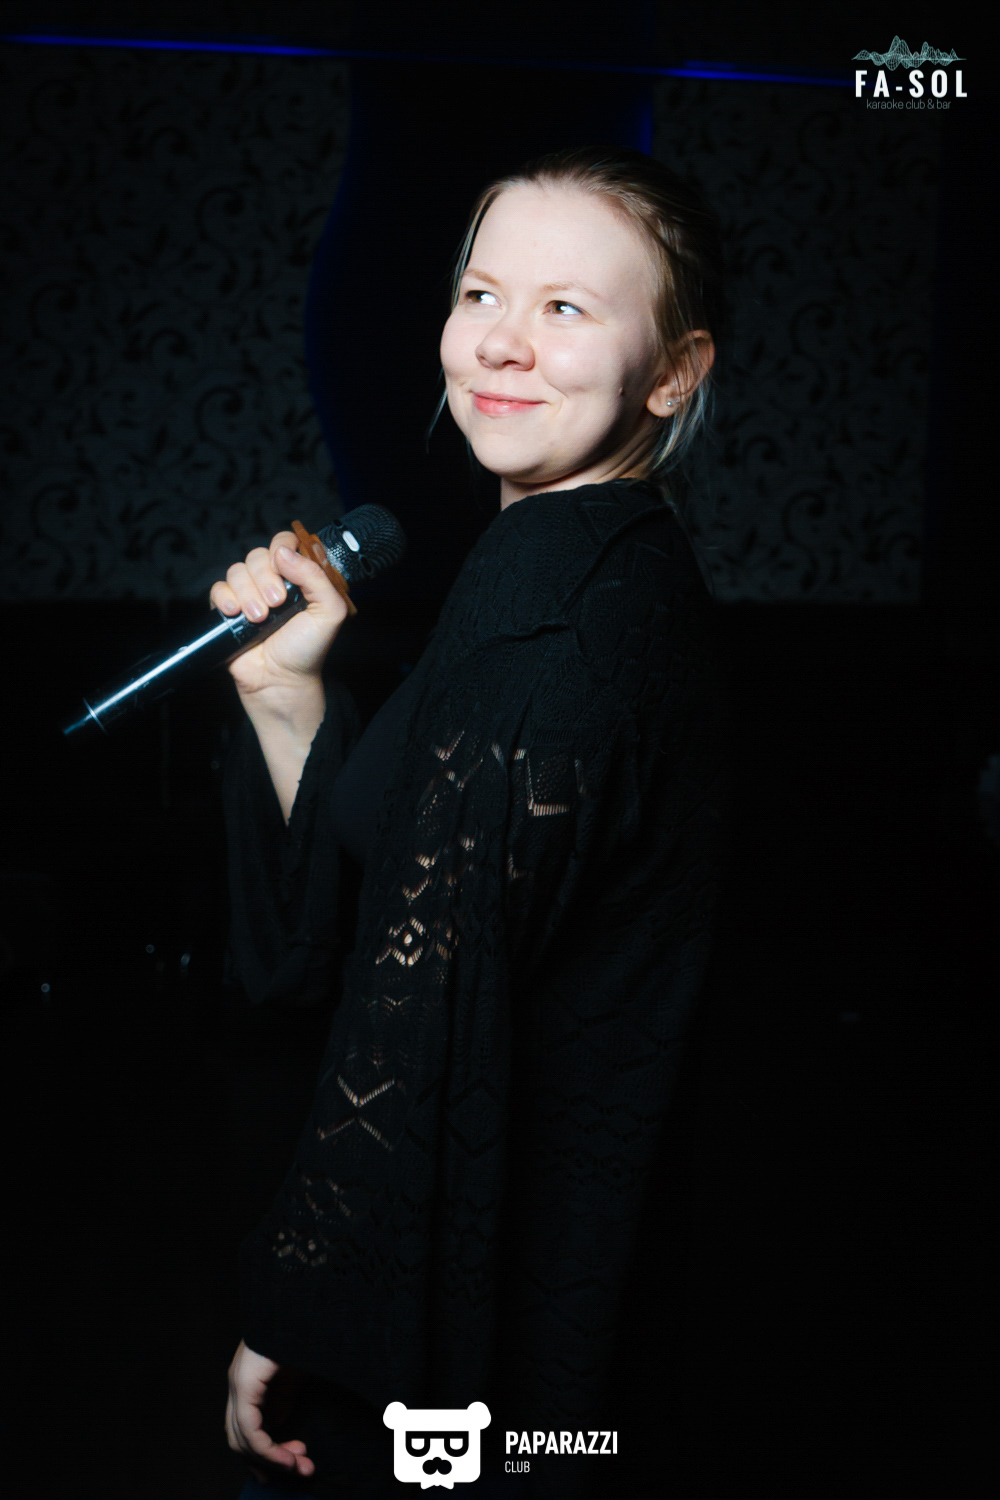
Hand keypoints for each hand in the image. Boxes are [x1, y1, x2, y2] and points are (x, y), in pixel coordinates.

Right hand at [209, 530, 348, 698]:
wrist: (281, 680)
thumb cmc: (307, 649)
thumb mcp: (328, 612)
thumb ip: (316, 577)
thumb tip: (284, 552)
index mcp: (297, 577)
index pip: (285, 543)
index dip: (282, 549)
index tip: (285, 570)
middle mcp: (272, 582)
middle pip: (258, 555)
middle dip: (266, 578)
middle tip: (276, 603)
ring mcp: (249, 594)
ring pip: (237, 570)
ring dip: (248, 593)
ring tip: (259, 618)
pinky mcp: (228, 609)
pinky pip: (218, 588)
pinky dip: (225, 598)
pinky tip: (235, 614)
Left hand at [225, 1339, 314, 1483]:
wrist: (305, 1300)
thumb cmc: (306, 1329)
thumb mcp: (295, 1373)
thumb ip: (283, 1399)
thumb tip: (278, 1428)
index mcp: (248, 1380)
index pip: (244, 1429)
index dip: (264, 1453)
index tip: (290, 1466)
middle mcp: (237, 1383)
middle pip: (239, 1439)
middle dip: (269, 1462)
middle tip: (299, 1471)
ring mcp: (238, 1382)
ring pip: (242, 1440)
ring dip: (272, 1461)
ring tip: (300, 1467)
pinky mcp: (244, 1382)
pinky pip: (250, 1430)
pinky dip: (268, 1451)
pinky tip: (288, 1459)